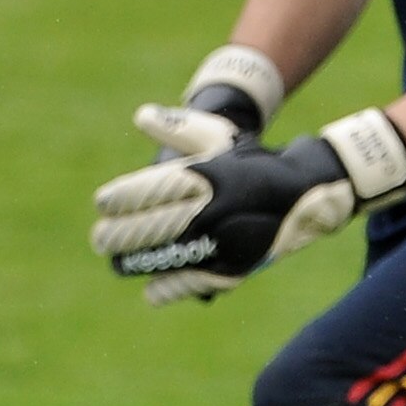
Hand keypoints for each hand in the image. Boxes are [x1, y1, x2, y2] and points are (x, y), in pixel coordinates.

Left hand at [90, 106, 405, 305]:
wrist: (305, 190)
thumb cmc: (250, 159)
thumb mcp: (218, 137)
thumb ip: (179, 127)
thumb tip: (143, 116)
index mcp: (206, 176)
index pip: (151, 189)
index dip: (122, 198)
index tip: (102, 203)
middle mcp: (212, 209)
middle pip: (152, 227)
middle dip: (120, 235)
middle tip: (100, 239)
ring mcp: (223, 240)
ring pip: (168, 257)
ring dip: (137, 262)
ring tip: (117, 262)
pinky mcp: (236, 266)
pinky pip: (194, 281)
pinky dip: (170, 286)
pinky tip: (150, 289)